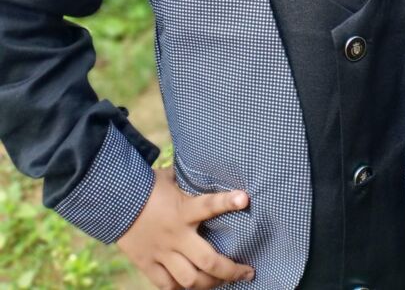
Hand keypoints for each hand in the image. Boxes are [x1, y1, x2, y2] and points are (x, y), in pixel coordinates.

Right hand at [116, 166, 255, 288]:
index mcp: (182, 210)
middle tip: (248, 271)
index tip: (245, 199)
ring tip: (223, 281)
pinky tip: (194, 287)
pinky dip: (182, 289)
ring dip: (211, 284)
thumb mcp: (171, 178)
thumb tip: (209, 168)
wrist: (114, 201)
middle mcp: (175, 235)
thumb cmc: (147, 186)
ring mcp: (161, 253)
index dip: (227, 202)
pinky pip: (167, 286)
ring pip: (190, 280)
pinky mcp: (148, 264)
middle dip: (231, 270)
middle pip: (207, 261)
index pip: (209, 205)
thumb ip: (190, 180)